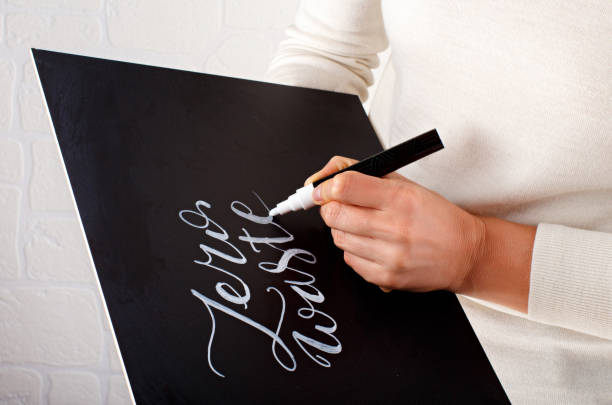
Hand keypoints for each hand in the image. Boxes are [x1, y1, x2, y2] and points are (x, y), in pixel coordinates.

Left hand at [306, 156, 486, 292]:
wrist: (464, 252)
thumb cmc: (434, 215)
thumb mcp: (404, 185)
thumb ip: (362, 173)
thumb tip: (323, 176)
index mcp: (400, 198)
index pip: (345, 186)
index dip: (325, 186)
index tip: (322, 189)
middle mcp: (394, 227)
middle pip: (334, 214)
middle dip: (330, 208)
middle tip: (340, 206)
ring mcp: (390, 255)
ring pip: (338, 238)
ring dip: (343, 229)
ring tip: (362, 225)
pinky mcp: (386, 277)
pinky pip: (349, 260)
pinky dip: (354, 250)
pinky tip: (372, 244)